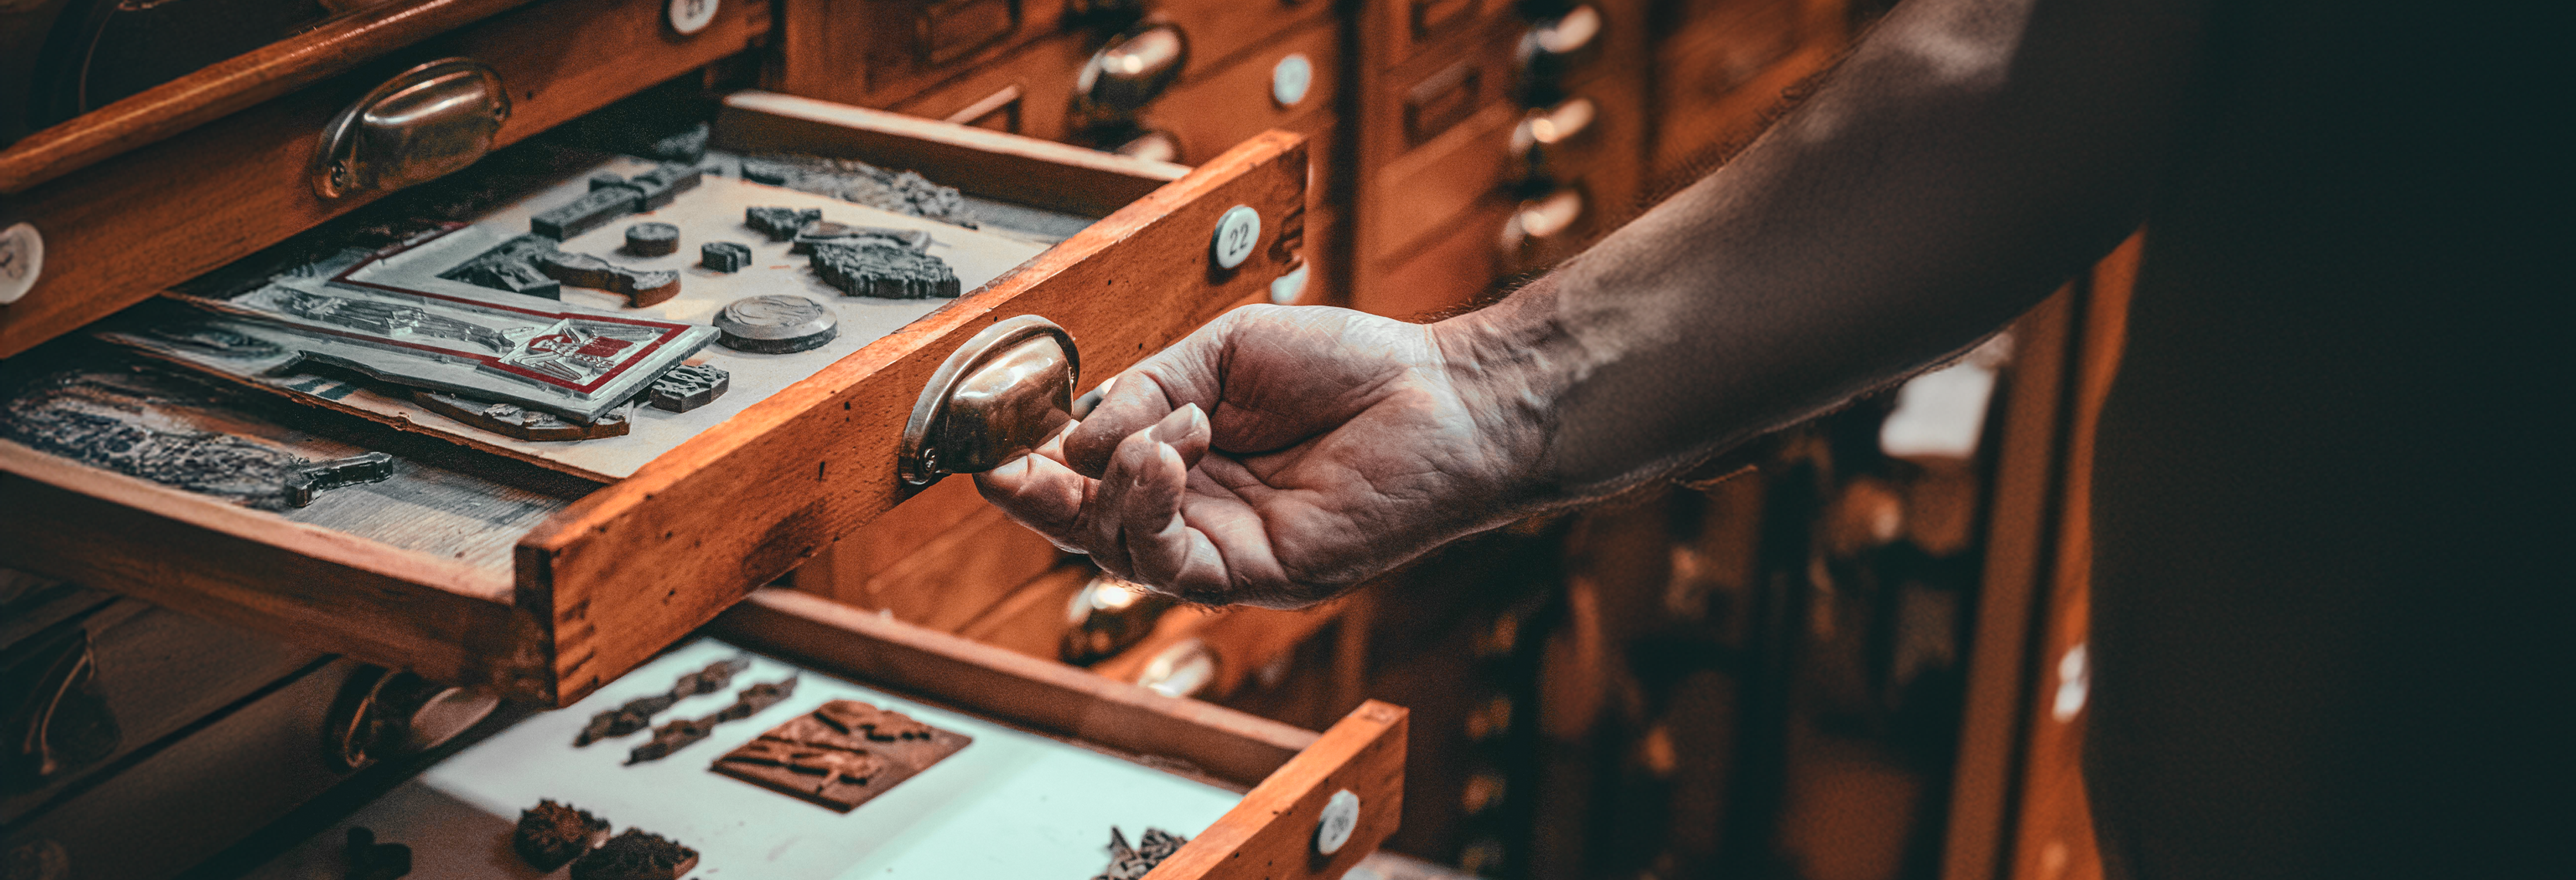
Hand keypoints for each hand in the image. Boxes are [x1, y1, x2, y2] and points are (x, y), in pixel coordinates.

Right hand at [975, 304, 1536, 607]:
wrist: (1444, 396)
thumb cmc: (1352, 368)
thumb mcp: (1223, 352)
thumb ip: (1146, 388)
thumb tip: (1077, 433)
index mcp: (1185, 455)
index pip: (1089, 475)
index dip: (1035, 465)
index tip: (991, 443)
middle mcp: (1198, 509)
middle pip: (1088, 526)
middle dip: (1037, 500)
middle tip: (1002, 469)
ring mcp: (1226, 548)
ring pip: (1122, 550)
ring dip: (1114, 489)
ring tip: (1156, 433)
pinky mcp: (1259, 576)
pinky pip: (1175, 567)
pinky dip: (1151, 512)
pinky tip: (1166, 456)